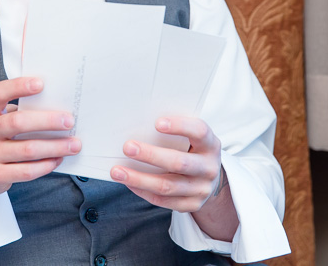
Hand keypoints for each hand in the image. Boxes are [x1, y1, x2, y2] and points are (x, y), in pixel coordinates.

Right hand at [0, 77, 80, 206]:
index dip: (18, 87)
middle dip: (47, 121)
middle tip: (69, 121)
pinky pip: (26, 171)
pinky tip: (58, 159)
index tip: (41, 84)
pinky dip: (46, 165)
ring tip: (74, 144)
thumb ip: (17, 111)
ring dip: (55, 146)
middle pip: (17, 123)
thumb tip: (54, 105)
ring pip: (27, 150)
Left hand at [109, 116, 236, 239]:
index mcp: (210, 144)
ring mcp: (201, 189)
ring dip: (139, 178)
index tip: (157, 123)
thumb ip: (175, 133)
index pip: (199, 132)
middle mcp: (209, 168)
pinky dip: (143, 191)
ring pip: (167, 186)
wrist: (210, 178)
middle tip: (128, 147)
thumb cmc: (192, 150)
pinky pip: (163, 201)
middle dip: (150, 155)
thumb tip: (139, 125)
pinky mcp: (192, 205)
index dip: (180, 127)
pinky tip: (128, 183)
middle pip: (179, 163)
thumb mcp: (192, 138)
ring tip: (117, 171)